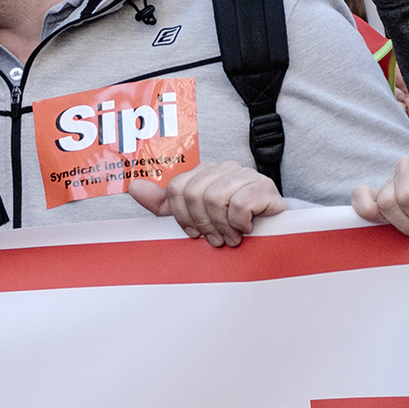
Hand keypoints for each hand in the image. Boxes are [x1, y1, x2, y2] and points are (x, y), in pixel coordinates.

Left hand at [128, 160, 284, 246]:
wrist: (274, 234)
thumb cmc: (231, 226)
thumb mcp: (194, 217)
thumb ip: (164, 204)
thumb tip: (134, 187)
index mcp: (203, 172)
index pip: (176, 189)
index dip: (182, 216)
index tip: (194, 233)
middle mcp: (223, 168)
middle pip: (194, 194)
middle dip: (203, 223)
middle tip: (215, 239)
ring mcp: (244, 174)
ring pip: (215, 198)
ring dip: (222, 226)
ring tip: (231, 237)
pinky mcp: (264, 186)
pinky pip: (239, 203)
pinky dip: (239, 223)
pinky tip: (247, 228)